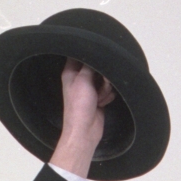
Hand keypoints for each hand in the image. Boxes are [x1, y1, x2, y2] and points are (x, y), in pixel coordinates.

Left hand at [50, 59, 115, 178]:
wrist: (85, 131)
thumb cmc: (79, 106)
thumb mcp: (83, 80)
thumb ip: (90, 64)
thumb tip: (96, 50)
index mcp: (71, 71)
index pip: (79, 52)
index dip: (89, 51)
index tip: (97, 54)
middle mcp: (80, 77)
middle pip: (97, 64)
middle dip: (103, 74)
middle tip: (100, 83)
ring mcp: (90, 87)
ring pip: (106, 76)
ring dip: (106, 87)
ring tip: (99, 98)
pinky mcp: (99, 96)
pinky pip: (109, 88)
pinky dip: (108, 95)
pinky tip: (102, 103)